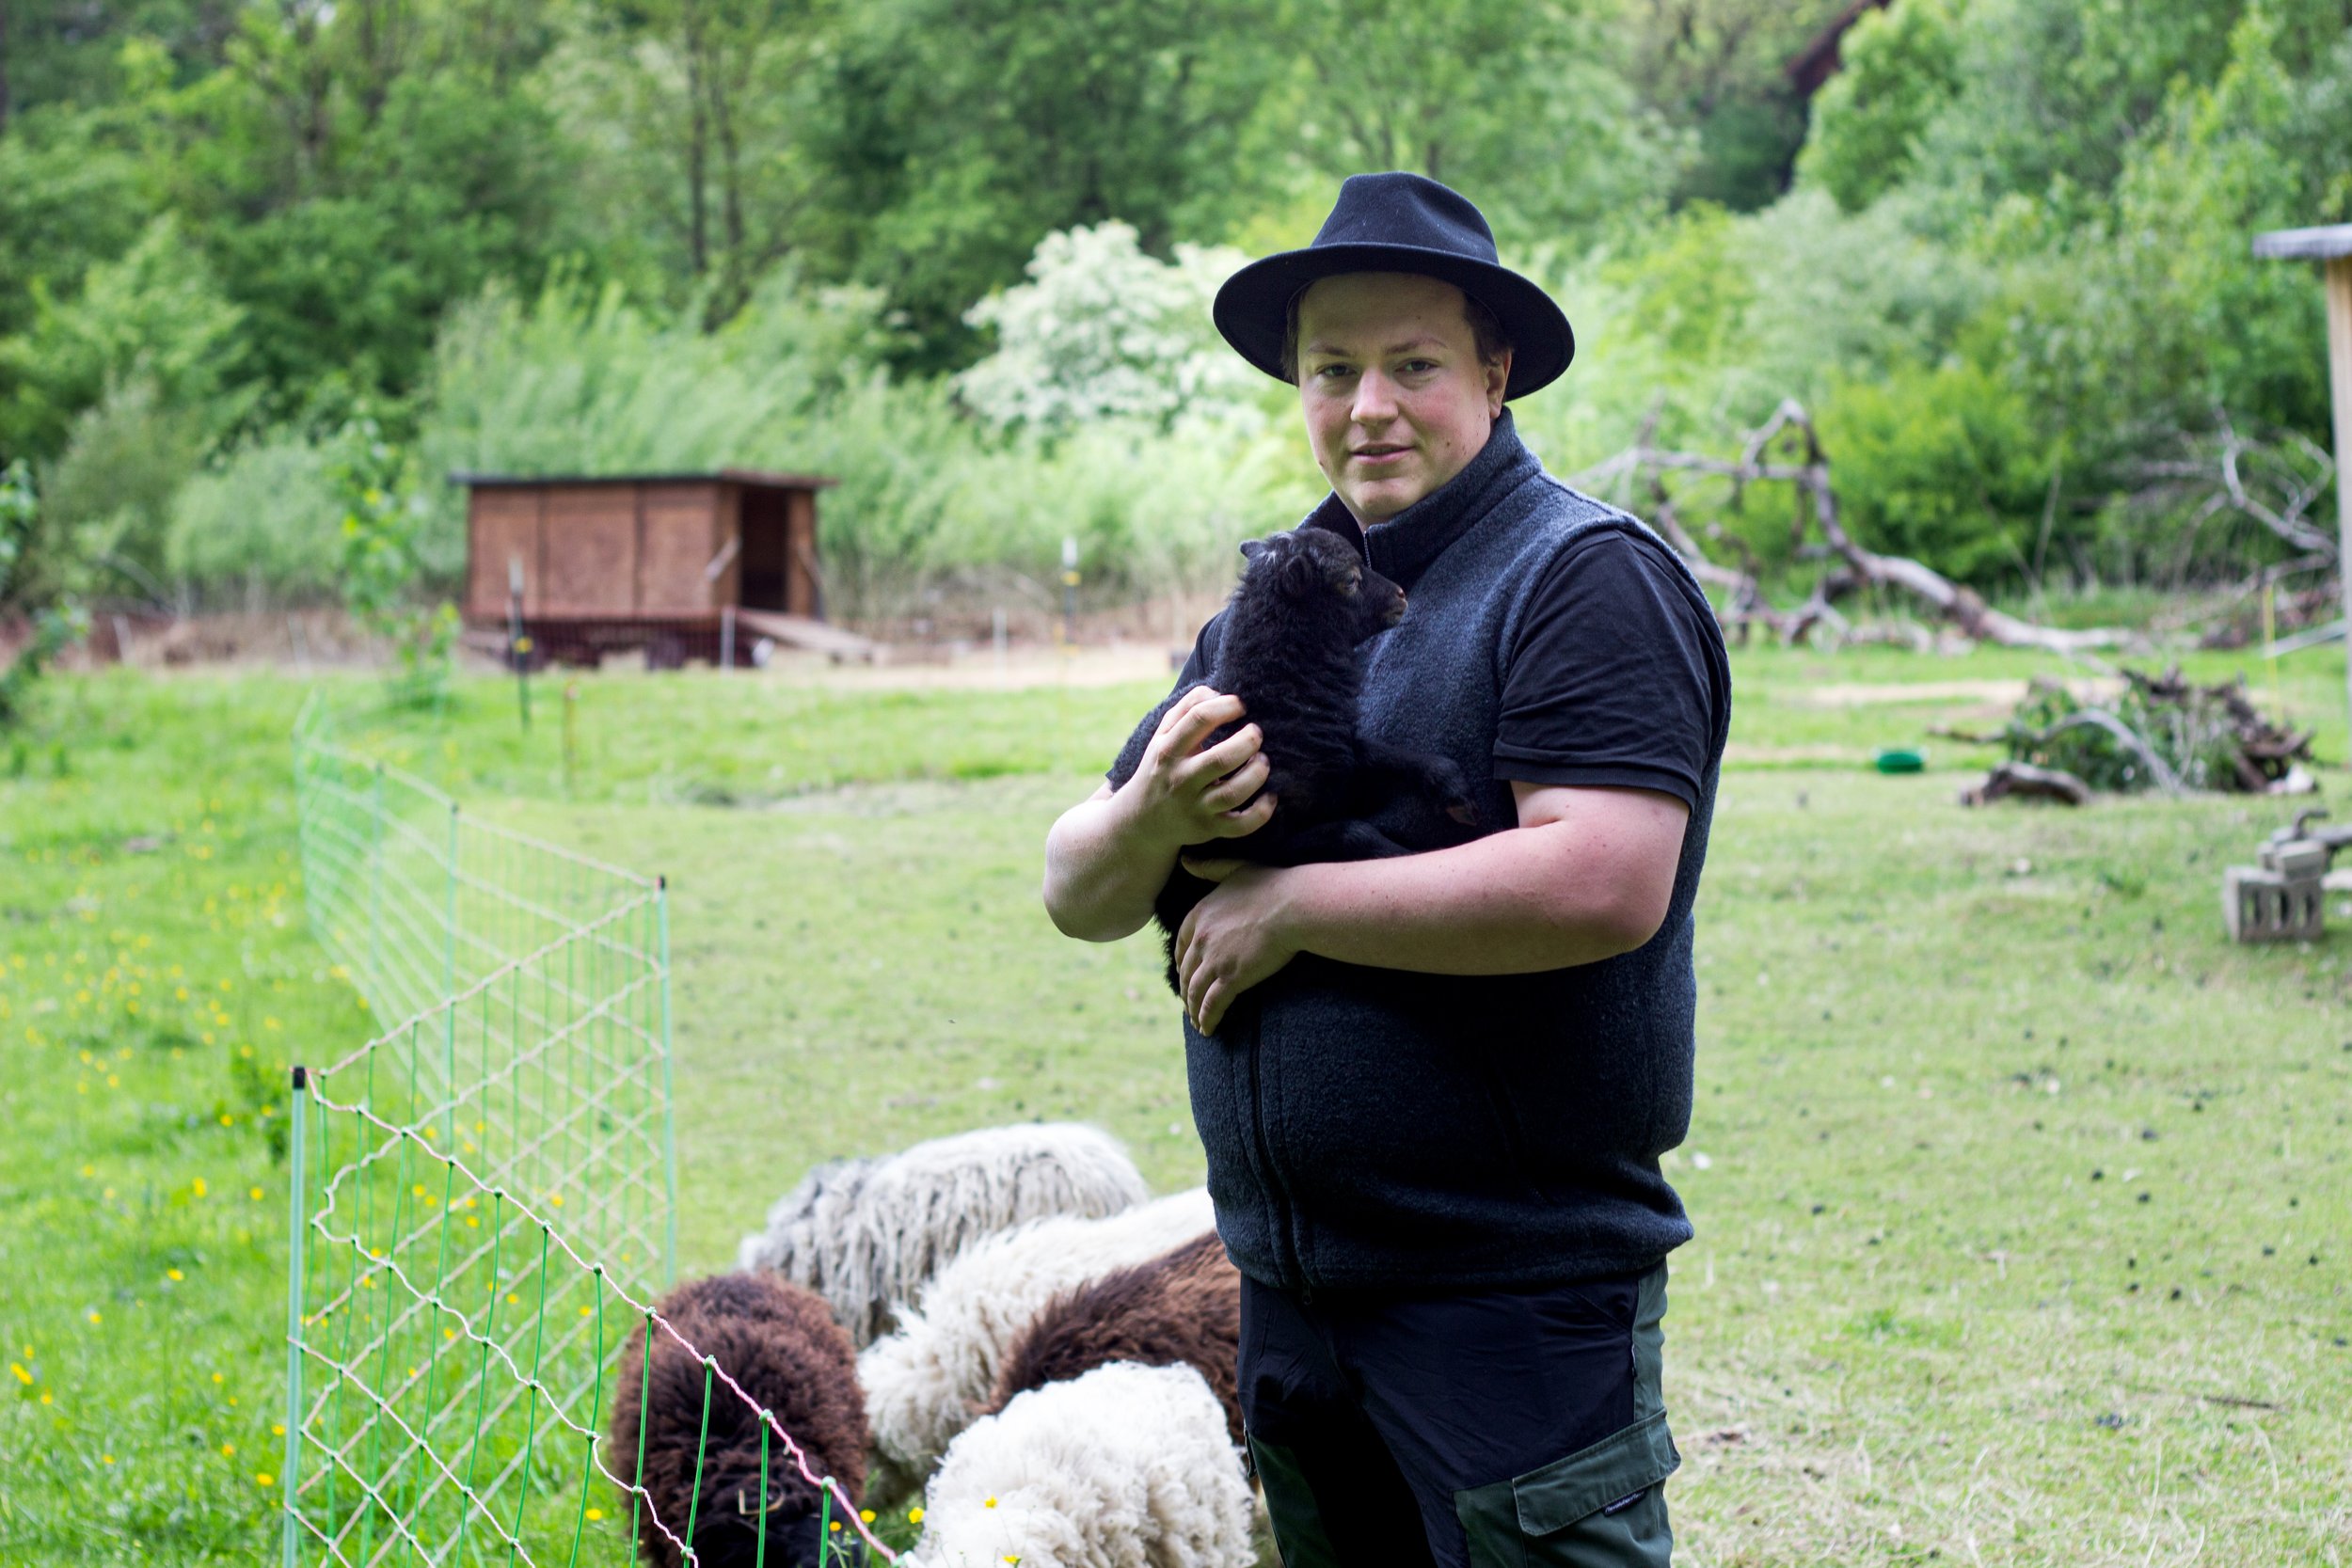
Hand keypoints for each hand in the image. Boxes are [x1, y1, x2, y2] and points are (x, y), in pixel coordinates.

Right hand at [1122, 686, 1275, 849]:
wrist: (1141, 821)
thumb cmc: (1161, 768)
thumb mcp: (1162, 736)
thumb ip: (1186, 709)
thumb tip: (1217, 692)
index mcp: (1169, 750)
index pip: (1199, 719)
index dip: (1226, 706)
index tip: (1240, 705)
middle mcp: (1180, 779)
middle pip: (1221, 759)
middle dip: (1248, 741)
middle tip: (1257, 733)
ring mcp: (1195, 807)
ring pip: (1233, 793)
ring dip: (1257, 773)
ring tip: (1263, 761)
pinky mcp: (1209, 829)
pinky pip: (1240, 826)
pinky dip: (1261, 812)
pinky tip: (1270, 796)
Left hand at [1174, 857, 1301, 1034]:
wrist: (1295, 905)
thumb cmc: (1272, 885)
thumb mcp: (1235, 869)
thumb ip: (1209, 868)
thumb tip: (1186, 859)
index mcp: (1200, 915)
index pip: (1182, 945)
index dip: (1182, 962)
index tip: (1185, 973)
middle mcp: (1201, 939)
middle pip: (1185, 972)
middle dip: (1185, 990)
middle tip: (1189, 1002)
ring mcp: (1215, 960)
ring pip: (1195, 992)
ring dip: (1194, 1010)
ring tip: (1198, 1022)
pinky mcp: (1232, 979)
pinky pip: (1213, 1005)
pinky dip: (1207, 1019)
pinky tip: (1208, 1029)